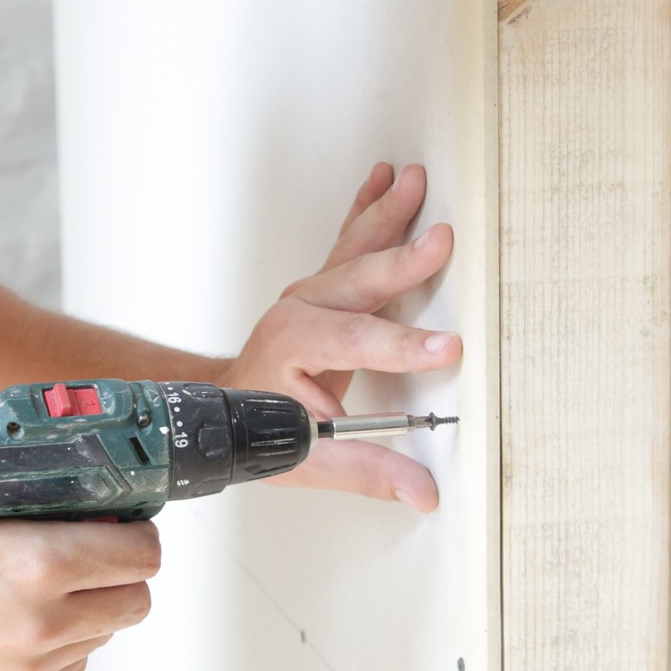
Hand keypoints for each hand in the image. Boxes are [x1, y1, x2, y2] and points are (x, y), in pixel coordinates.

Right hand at [0, 500, 160, 670]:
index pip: (141, 553)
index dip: (136, 533)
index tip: (122, 524)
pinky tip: (26, 617)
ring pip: (106, 632)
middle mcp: (44, 618)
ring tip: (52, 585)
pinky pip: (72, 663)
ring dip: (94, 607)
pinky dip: (64, 640)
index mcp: (38, 561)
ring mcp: (32, 663)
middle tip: (98, 553)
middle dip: (124, 573)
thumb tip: (65, 464)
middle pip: (137, 599)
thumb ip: (17, 487)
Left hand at [218, 162, 460, 512]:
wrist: (223, 406)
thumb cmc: (258, 428)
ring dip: (387, 214)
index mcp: (293, 347)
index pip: (356, 344)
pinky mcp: (325, 289)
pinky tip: (386, 180)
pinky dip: (371, 210)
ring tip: (413, 181)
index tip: (447, 348)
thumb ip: (366, 470)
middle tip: (440, 239)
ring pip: (355, 250)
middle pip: (358, 282)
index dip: (402, 348)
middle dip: (400, 261)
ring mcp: (312, 294)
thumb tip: (423, 490)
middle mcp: (300, 311)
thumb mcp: (307, 459)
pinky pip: (350, 243)